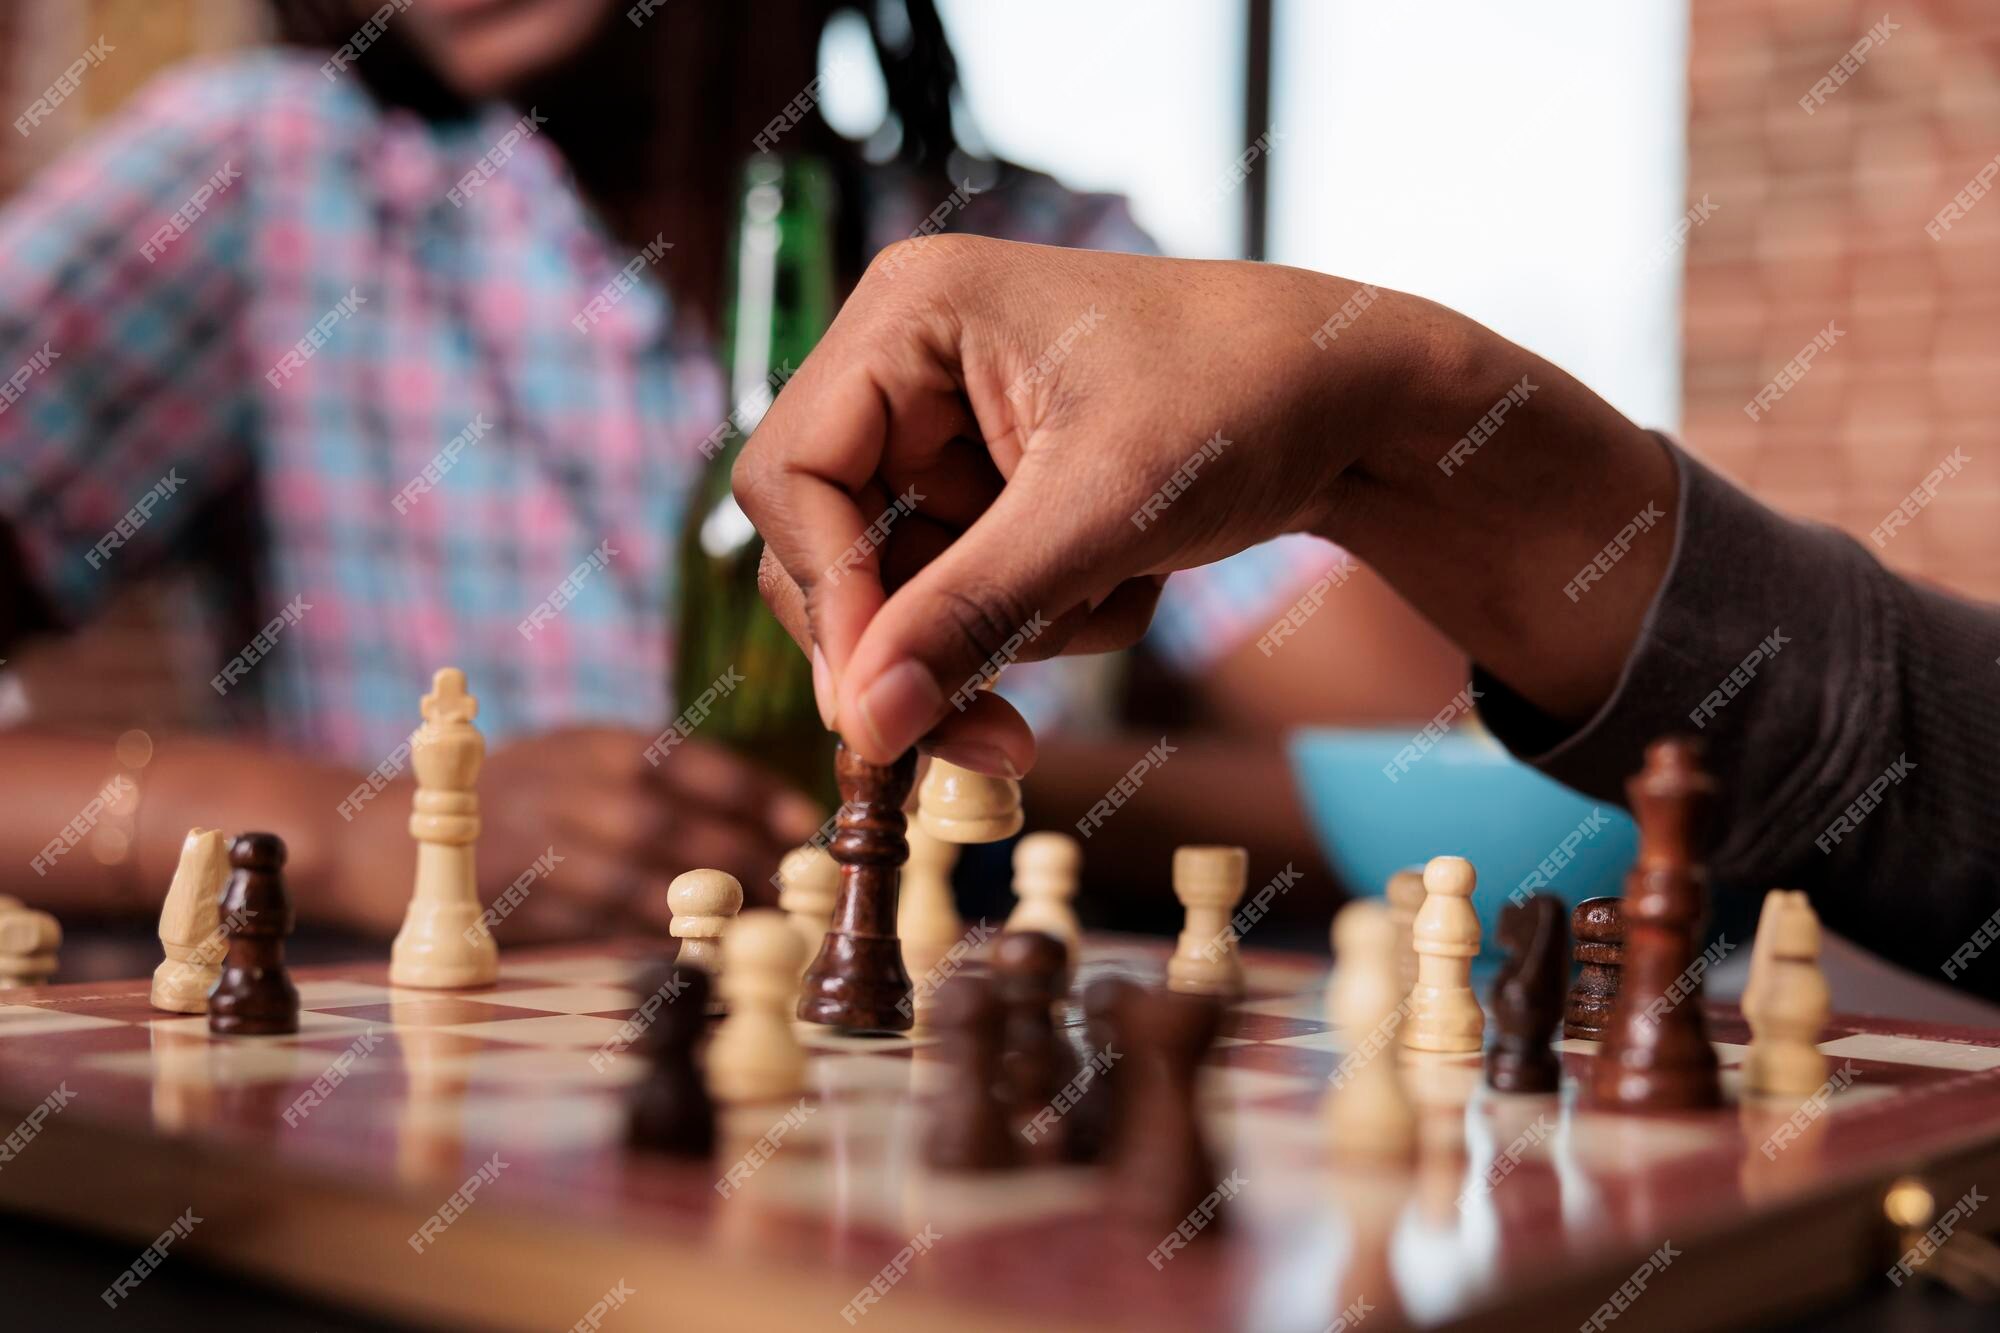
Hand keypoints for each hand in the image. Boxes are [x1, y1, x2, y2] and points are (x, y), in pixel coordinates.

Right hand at [457, 728, 823, 941]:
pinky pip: (596, 926)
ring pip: (634, 878)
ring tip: (757, 923)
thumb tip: (774, 819)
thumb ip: (666, 778)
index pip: (692, 762)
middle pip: (669, 824)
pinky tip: (695, 952)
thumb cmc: (527, 795)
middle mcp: (569, 789)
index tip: (805, 825)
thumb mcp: (585, 757)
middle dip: (741, 858)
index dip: (755, 795)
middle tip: (795, 888)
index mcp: (598, 745)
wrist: (397, 832)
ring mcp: (538, 848)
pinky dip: (649, 940)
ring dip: (703, 907)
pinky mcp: (518, 904)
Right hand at [733, 236, 1469, 771]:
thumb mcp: (1104, 510)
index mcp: (908, 317)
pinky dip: (1045, 619)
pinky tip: (1129, 580)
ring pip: (905, 592)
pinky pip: (969, 595)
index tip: (884, 704)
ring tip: (1115, 599)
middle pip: (832, 546)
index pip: (793, 477)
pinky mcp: (992, 487)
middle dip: (922, 643)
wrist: (1357, 396)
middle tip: (996, 743)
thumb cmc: (1244, 398)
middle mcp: (908, 366)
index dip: (829, 597)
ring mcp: (949, 430)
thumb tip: (865, 726)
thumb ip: (973, 614)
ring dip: (1006, 633)